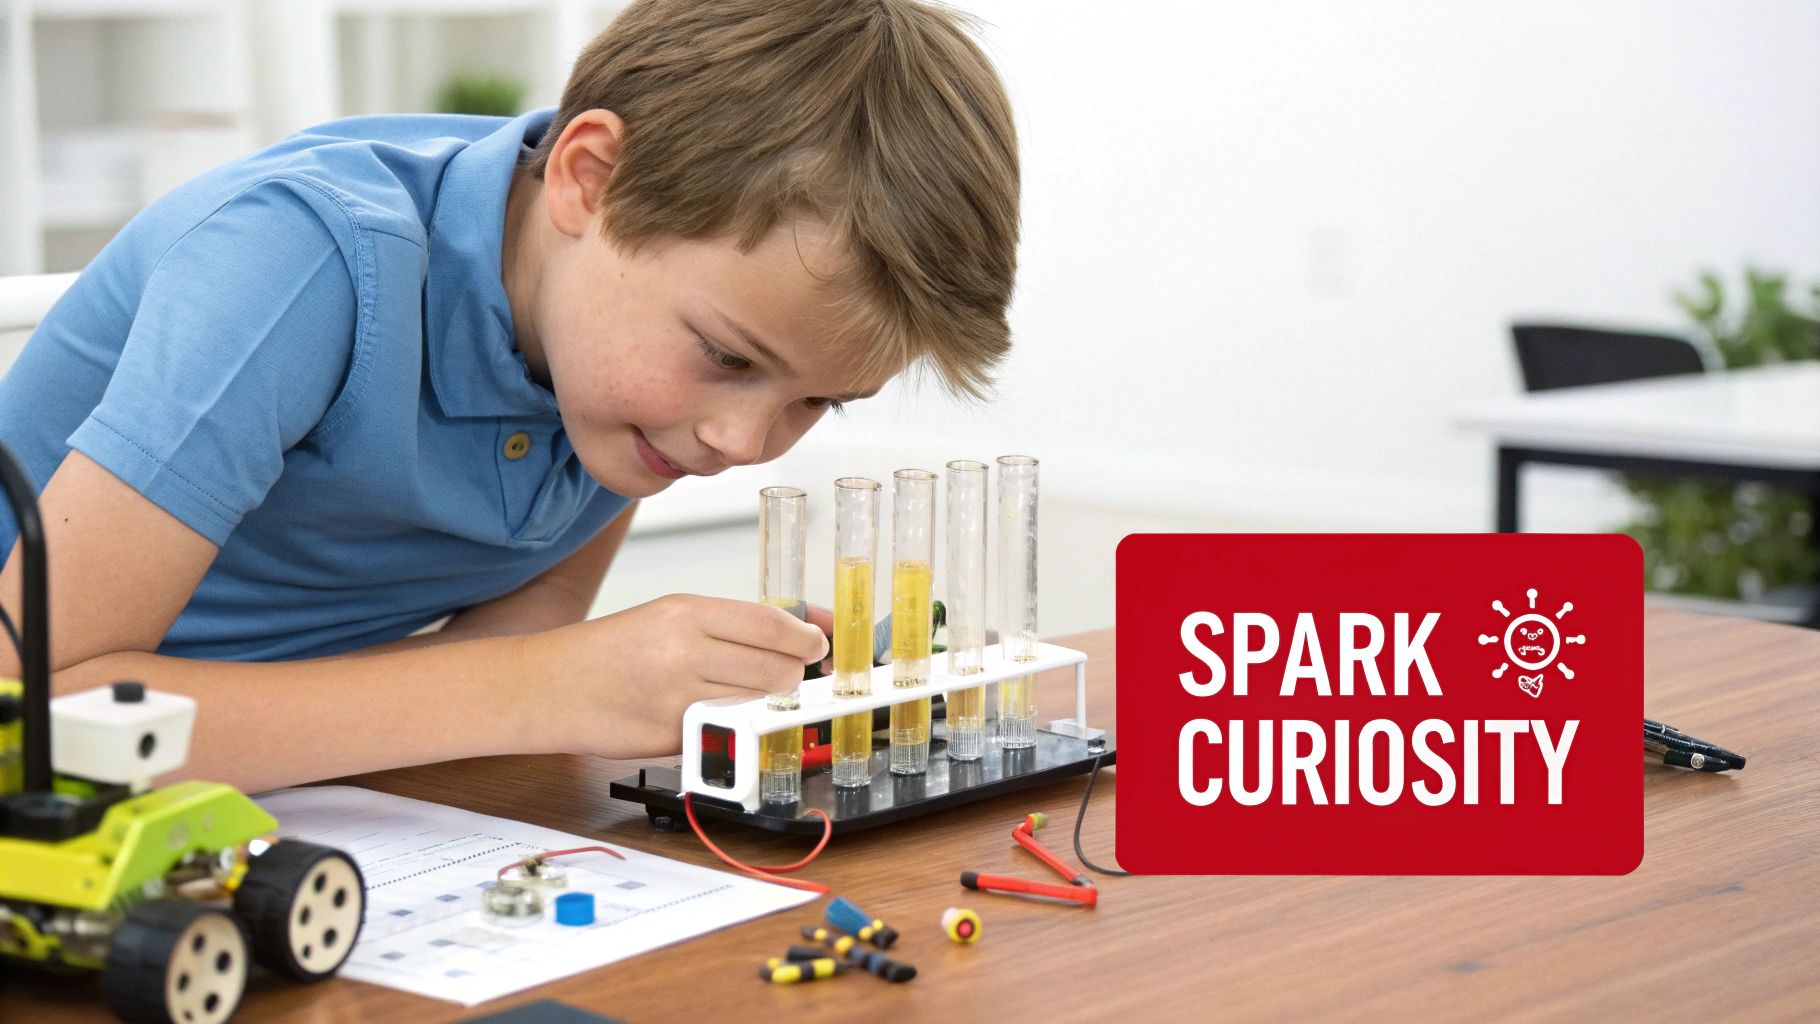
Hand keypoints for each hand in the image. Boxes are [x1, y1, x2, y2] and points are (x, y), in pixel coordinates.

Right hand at [531, 594, 828, 758]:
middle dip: (795, 676)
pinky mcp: (671, 736)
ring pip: (758, 703)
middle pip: (776, 668)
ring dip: (768, 703)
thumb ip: (726, 626)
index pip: (770, 624)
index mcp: (684, 611)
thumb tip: (793, 631)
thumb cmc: (608, 652)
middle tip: (794, 676)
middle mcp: (682, 650)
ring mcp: (677, 697)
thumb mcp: (666, 618)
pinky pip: (726, 730)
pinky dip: (734, 726)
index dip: (806, 637)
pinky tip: (723, 716)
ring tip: (755, 695)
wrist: (547, 687)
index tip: (820, 644)